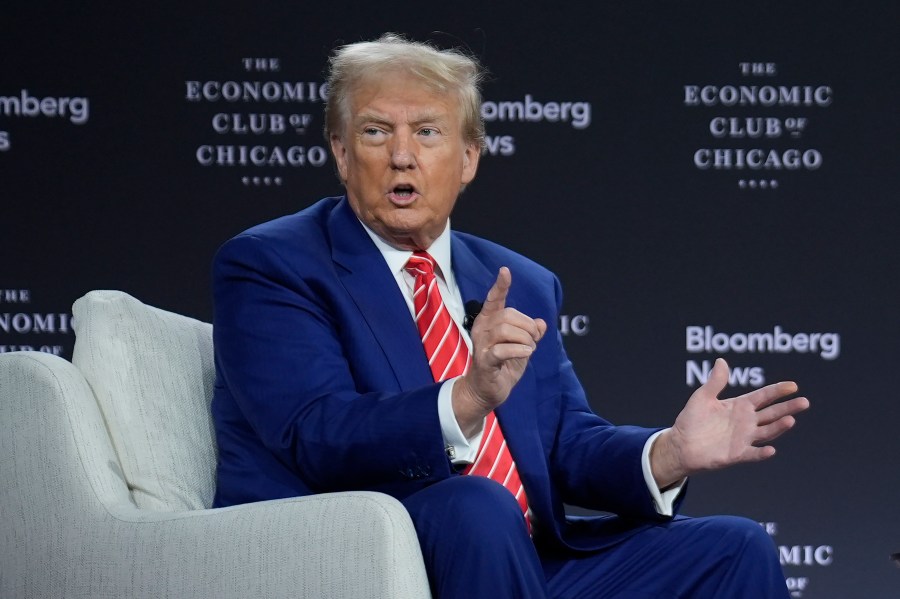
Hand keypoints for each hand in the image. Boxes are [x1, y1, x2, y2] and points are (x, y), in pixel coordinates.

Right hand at [452, 267, 546, 435]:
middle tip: (534, 340)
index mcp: (489, 321)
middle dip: (528, 326)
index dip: (500, 286)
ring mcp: (481, 345)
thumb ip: (530, 333)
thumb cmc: (503, 365)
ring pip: (505, 330)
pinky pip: (501, 350)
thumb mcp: (522, 346)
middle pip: (508, 315)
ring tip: (529, 349)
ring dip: (525, 338)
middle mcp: (482, 329)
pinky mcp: (484, 361)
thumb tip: (541, 323)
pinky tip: (527, 352)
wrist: (487, 391)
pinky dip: (518, 350)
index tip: (505, 271)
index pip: (494, 299)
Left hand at [651, 358, 809, 487]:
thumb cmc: (691, 420)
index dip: (778, 391)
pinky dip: (762, 453)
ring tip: (790, 419)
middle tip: (804, 402)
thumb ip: (715, 382)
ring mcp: (743, 438)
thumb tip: (721, 360)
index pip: (763, 396)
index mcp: (739, 406)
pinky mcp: (737, 454)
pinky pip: (752, 454)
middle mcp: (746, 422)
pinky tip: (771, 450)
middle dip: (788, 407)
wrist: (680, 444)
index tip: (793, 386)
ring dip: (779, 427)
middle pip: (771, 413)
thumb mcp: (702, 397)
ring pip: (767, 432)